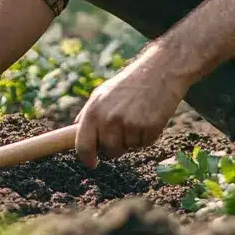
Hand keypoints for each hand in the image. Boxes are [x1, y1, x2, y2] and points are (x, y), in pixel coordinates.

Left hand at [74, 52, 189, 168]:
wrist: (160, 70)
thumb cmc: (129, 84)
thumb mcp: (102, 93)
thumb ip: (88, 114)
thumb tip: (74, 132)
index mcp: (94, 110)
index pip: (83, 145)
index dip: (87, 158)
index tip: (92, 164)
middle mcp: (109, 118)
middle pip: (109, 151)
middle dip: (116, 145)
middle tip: (125, 127)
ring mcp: (129, 123)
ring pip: (129, 148)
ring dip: (134, 139)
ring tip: (138, 117)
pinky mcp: (149, 127)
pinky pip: (145, 144)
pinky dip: (148, 135)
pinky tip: (149, 117)